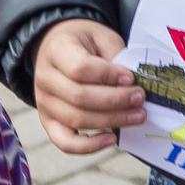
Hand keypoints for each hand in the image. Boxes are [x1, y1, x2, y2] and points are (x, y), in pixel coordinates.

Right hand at [33, 19, 141, 153]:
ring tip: (137, 116)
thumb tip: (131, 85)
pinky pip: (64, 142)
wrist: (59, 46)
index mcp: (57, 51)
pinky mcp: (49, 122)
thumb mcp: (102, 37)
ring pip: (76, 119)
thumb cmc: (86, 42)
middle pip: (79, 97)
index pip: (80, 69)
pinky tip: (111, 139)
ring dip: (110, 120)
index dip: (108, 76)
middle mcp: (45, 79)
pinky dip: (88, 146)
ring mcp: (44, 104)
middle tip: (140, 98)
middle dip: (115, 100)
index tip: (130, 77)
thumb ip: (114, 57)